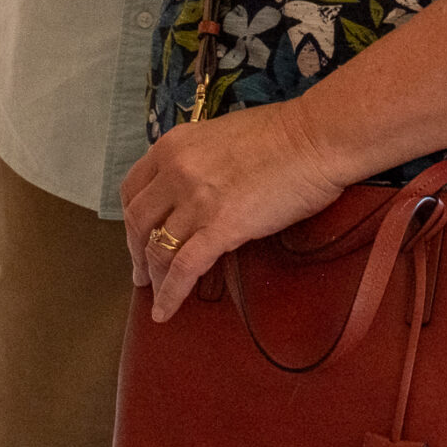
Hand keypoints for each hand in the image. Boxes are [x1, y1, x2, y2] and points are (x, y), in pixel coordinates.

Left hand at [119, 99, 348, 323]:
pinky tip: (165, 312)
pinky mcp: (220, 228)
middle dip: (136, 252)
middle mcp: (176, 171)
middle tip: (142, 274)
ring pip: (157, 248)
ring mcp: (196, 200)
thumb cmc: (282, 134)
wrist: (315, 139)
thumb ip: (197, 160)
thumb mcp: (221, 136)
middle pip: (137, 222)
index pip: (133, 189)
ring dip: (154, 277)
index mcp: (174, 146)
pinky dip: (170, 295)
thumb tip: (194, 187)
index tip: (136, 237)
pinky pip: (184, 269)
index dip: (131, 219)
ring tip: (156, 295)